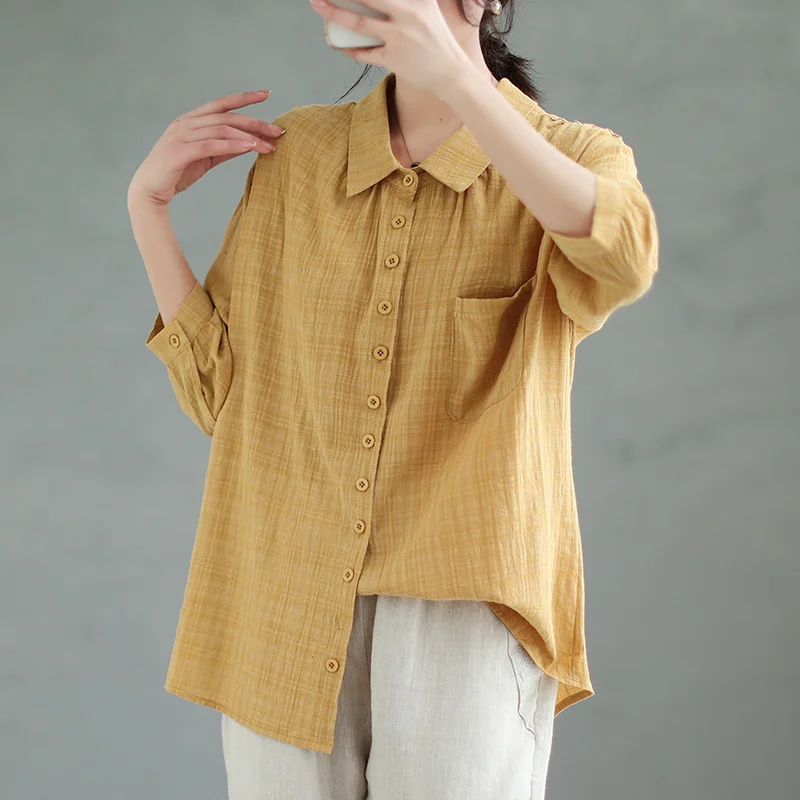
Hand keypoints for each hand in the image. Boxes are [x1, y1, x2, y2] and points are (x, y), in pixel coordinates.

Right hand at [127, 90, 284, 207]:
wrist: (149, 191)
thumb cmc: (176, 173)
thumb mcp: (204, 157)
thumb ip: (223, 148)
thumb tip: (248, 143)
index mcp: (190, 120)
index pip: (221, 104)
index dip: (243, 98)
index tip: (266, 94)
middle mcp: (185, 123)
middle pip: (226, 117)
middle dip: (255, 122)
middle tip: (278, 130)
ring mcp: (181, 135)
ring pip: (221, 130)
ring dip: (248, 137)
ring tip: (269, 145)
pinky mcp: (179, 152)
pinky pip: (211, 145)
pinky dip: (233, 146)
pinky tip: (250, 148)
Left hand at [310, 0, 470, 97]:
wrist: (451, 74)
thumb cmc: (438, 42)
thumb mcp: (427, 10)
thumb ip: (410, 1)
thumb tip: (383, 2)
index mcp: (417, 1)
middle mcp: (407, 15)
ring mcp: (399, 38)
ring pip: (359, 23)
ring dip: (335, 13)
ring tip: (318, 3)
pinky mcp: (393, 59)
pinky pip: (365, 53)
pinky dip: (350, 49)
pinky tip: (338, 44)